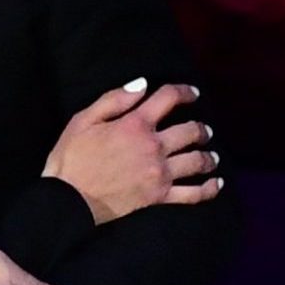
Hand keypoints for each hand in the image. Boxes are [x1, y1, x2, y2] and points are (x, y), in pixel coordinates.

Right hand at [43, 78, 221, 225]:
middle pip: (190, 131)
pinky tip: (216, 183)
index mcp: (135, 124)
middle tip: (204, 130)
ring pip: (197, 160)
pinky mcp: (159, 197)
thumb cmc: (70, 159)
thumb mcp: (83, 120)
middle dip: (201, 128)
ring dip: (208, 155)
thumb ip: (114, 99)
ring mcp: (160, 173)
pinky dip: (208, 188)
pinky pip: (193, 193)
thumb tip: (142, 84)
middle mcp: (154, 146)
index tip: (193, 93)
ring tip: (212, 154)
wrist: (68, 200)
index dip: (185, 92)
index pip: (169, 98)